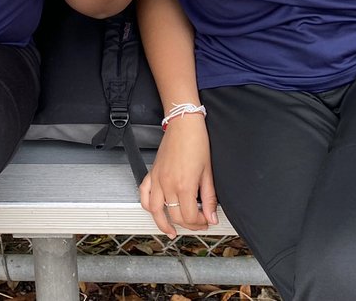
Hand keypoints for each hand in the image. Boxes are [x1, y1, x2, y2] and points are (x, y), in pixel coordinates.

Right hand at [138, 115, 217, 236]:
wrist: (184, 124)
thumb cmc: (197, 142)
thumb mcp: (208, 172)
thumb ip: (209, 197)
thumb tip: (211, 216)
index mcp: (184, 185)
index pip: (189, 216)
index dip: (199, 223)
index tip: (207, 220)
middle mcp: (168, 185)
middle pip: (174, 216)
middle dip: (188, 224)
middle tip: (198, 223)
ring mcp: (157, 179)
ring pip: (154, 210)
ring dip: (162, 223)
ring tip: (171, 230)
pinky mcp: (152, 173)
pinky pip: (144, 194)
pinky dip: (147, 205)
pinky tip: (154, 211)